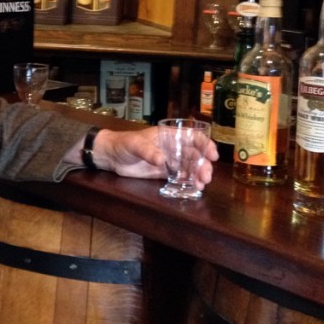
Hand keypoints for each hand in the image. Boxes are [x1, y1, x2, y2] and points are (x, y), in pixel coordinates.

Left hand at [72, 126, 218, 188]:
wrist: (111, 156)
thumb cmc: (123, 144)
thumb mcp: (135, 145)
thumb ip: (148, 151)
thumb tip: (162, 160)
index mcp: (169, 135)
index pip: (192, 137)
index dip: (205, 145)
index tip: (213, 155)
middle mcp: (173, 147)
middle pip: (194, 155)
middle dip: (203, 165)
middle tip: (206, 176)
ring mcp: (169, 160)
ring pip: (189, 167)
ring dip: (198, 175)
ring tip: (202, 184)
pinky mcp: (163, 173)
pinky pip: (179, 177)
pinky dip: (188, 181)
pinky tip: (193, 187)